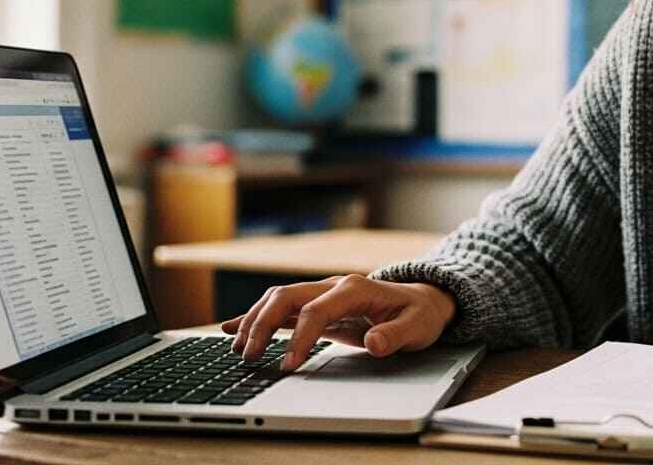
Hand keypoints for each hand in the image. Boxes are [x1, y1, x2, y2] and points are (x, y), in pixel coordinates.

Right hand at [219, 275, 456, 371]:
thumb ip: (396, 335)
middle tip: (249, 357)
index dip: (300, 338)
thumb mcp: (417, 327)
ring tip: (238, 349)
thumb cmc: (419, 314)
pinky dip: (255, 318)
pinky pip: (281, 308)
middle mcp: (333, 286)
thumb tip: (374, 342)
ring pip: (277, 299)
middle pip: (286, 297)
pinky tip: (231, 328)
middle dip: (262, 324)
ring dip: (254, 321)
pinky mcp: (316, 306)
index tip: (289, 366)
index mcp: (355, 289)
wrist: (422, 301)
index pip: (316, 311)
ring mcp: (322, 294)